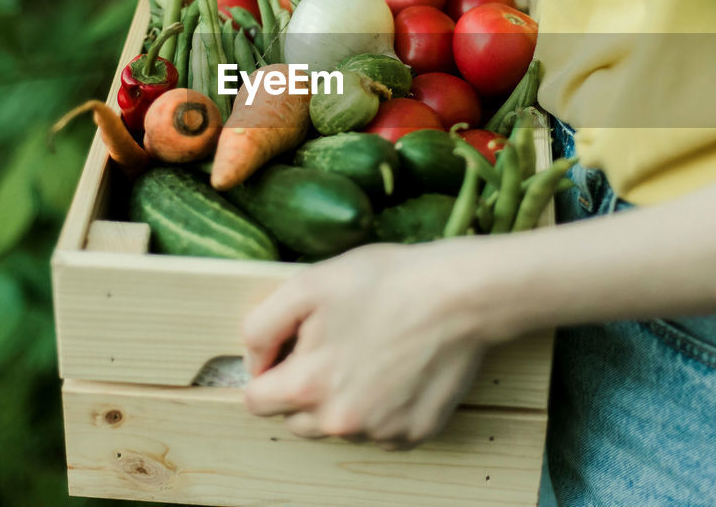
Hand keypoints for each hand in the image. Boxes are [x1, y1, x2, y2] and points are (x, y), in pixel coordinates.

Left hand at [241, 239, 488, 449]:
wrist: (461, 295)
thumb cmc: (386, 282)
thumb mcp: (306, 284)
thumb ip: (261, 327)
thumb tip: (254, 362)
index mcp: (308, 388)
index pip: (256, 401)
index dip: (267, 370)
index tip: (292, 347)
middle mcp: (341, 423)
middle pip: (297, 420)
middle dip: (305, 389)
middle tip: (335, 345)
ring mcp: (381, 433)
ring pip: (340, 426)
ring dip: (344, 400)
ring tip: (372, 353)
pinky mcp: (415, 433)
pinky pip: (381, 430)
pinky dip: (383, 407)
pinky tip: (398, 369)